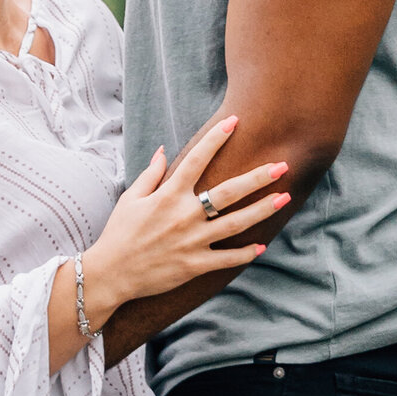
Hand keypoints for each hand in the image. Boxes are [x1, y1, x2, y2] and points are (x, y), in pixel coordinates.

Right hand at [82, 116, 288, 321]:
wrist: (111, 274)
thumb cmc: (119, 234)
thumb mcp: (131, 199)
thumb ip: (150, 174)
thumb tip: (162, 150)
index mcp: (168, 195)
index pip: (196, 159)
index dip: (216, 138)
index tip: (234, 121)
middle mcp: (184, 215)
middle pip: (228, 191)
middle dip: (258, 177)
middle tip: (282, 165)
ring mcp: (192, 241)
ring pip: (236, 222)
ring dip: (263, 210)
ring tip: (285, 197)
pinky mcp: (195, 265)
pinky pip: (226, 258)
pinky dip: (245, 253)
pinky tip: (262, 245)